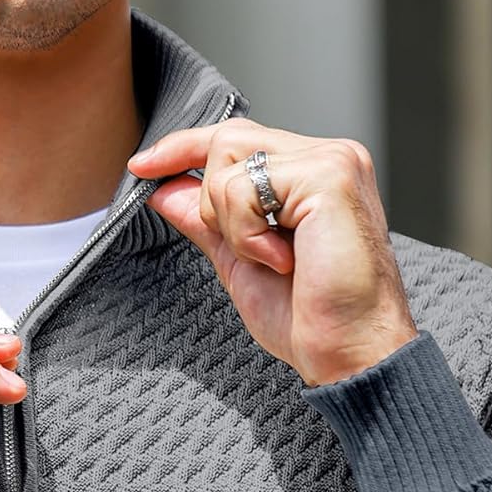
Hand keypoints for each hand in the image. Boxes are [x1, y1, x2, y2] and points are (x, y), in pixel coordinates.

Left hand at [126, 119, 419, 388]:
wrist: (349, 352)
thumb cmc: (311, 320)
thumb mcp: (241, 264)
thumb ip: (207, 223)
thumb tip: (164, 191)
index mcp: (311, 174)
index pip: (237, 139)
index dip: (184, 148)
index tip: (141, 167)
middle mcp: (327, 157)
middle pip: (228, 140)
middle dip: (215, 204)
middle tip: (248, 254)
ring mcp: (331, 161)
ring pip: (230, 164)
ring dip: (233, 226)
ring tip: (276, 261)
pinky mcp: (328, 175)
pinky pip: (246, 187)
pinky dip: (248, 234)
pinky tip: (284, 260)